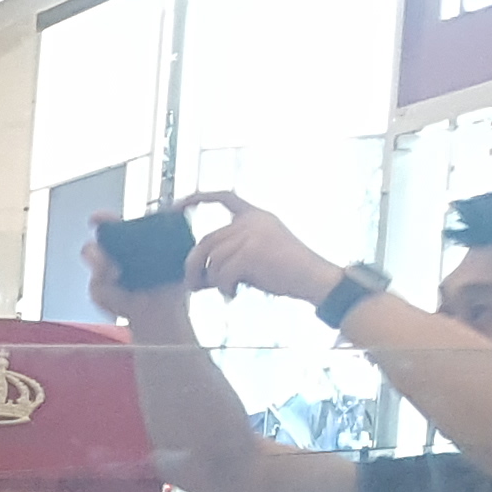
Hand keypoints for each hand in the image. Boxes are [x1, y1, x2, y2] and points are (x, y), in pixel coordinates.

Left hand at [174, 193, 343, 308]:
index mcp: (256, 215)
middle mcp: (253, 220)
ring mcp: (252, 234)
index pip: (224, 197)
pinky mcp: (251, 251)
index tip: (176, 206)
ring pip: (212, 260)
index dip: (199, 198)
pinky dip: (224, 288)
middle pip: (206, 241)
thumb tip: (195, 273)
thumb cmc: (286, 272)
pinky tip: (234, 294)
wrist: (315, 279)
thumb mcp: (256, 255)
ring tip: (226, 290)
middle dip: (193, 266)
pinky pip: (222, 273)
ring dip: (213, 281)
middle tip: (194, 287)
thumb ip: (230, 253)